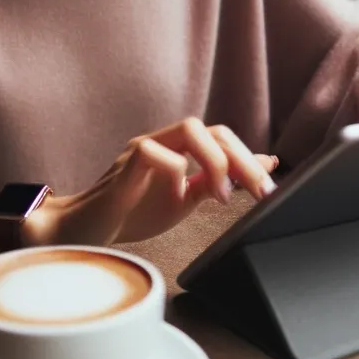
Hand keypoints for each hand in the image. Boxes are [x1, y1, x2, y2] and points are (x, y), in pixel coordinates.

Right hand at [27, 119, 277, 246]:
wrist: (86, 230)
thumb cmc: (132, 213)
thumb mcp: (183, 200)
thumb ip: (214, 182)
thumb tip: (258, 168)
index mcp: (177, 148)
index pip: (221, 138)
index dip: (249, 156)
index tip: (272, 181)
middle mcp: (162, 141)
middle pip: (212, 129)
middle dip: (242, 159)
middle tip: (260, 192)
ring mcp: (142, 148)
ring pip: (189, 128)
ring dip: (216, 161)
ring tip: (222, 195)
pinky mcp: (123, 164)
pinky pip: (154, 153)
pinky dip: (175, 172)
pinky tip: (178, 198)